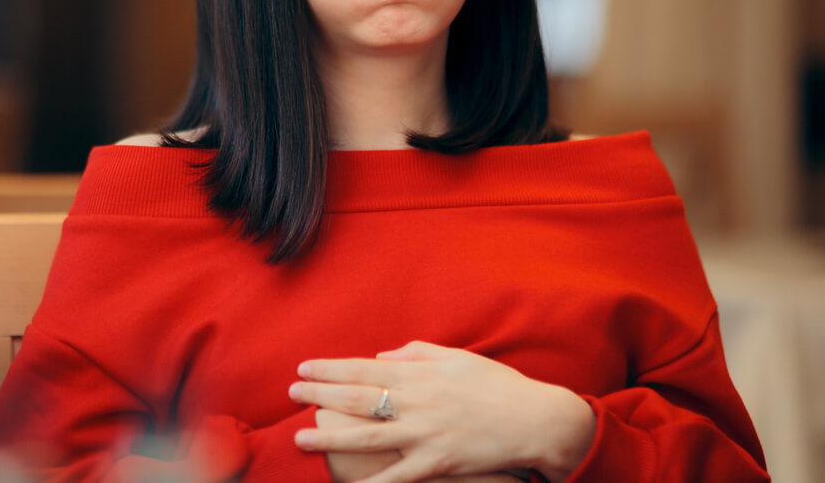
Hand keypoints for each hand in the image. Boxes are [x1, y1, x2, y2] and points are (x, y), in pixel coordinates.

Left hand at [290, 341, 593, 482]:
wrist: (534, 420)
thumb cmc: (495, 386)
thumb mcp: (455, 358)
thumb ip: (415, 354)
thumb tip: (380, 359)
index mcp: (419, 374)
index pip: (362, 369)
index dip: (329, 369)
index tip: (303, 367)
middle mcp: (416, 402)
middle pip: (357, 398)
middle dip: (319, 396)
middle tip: (290, 393)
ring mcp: (424, 434)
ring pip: (367, 435)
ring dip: (329, 436)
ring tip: (300, 437)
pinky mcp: (436, 463)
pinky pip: (396, 476)